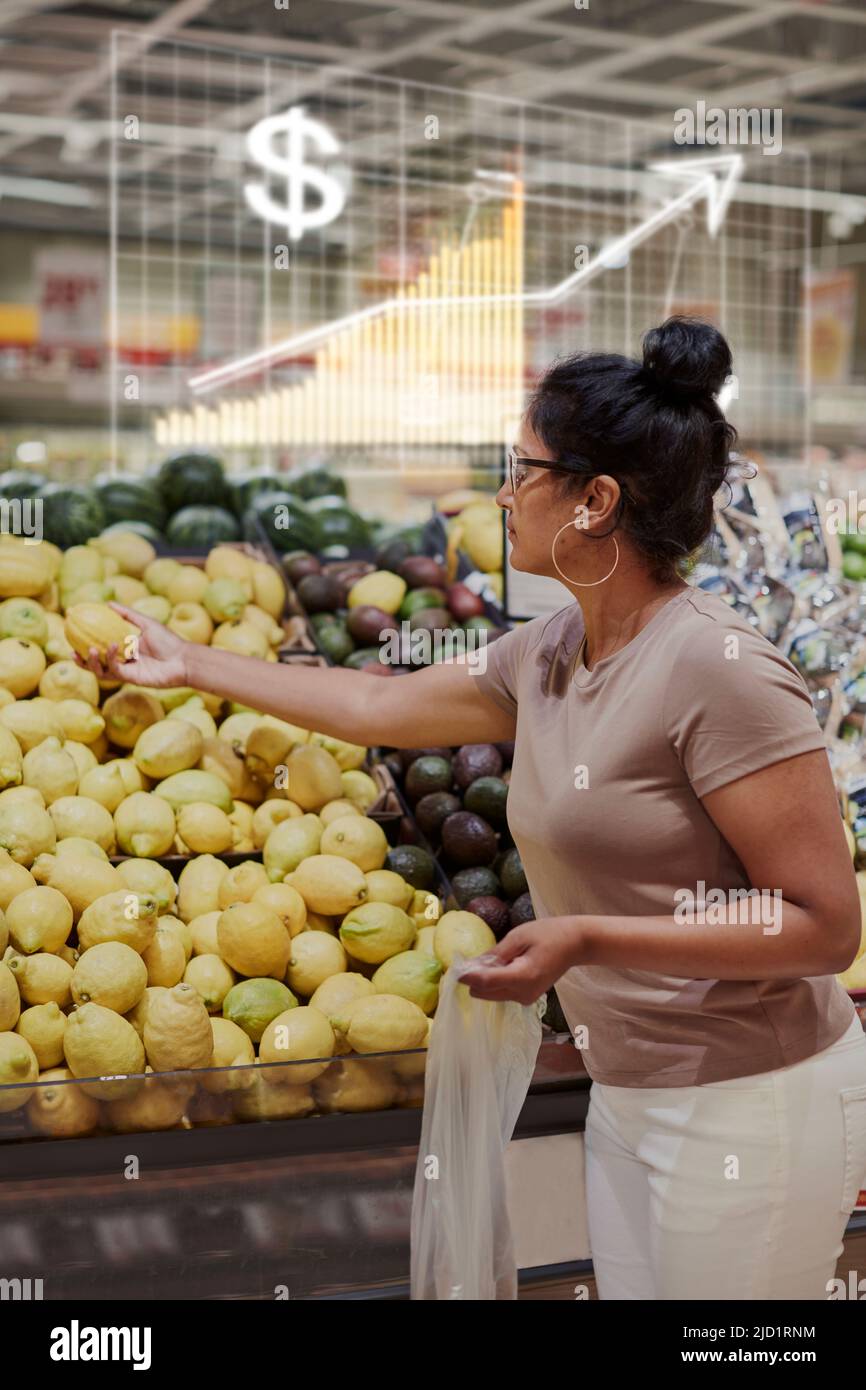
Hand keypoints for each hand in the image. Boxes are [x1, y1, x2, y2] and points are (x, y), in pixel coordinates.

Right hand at [76, 602, 189, 687]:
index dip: (84, 641)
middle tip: (72, 648)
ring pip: (100, 670)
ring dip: (92, 661)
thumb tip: (108, 603)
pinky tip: (112, 647)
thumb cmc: (169, 641)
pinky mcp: (130, 679)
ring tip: (89, 649)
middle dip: (81, 658)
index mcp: (124, 648)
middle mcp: (122, 660)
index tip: (73, 630)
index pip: (100, 646)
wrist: (183, 660)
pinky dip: (111, 659)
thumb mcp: (146, 623)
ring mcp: (125, 671)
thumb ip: (127, 614)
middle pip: (95, 662)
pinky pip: (114, 670)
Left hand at [458, 918, 583, 1003]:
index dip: (467, 976)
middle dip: (474, 979)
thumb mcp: (518, 937)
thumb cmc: (549, 934)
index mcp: (522, 976)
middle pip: (484, 993)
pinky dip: (495, 982)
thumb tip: (470, 966)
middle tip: (471, 959)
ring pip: (490, 995)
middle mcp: (523, 993)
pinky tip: (502, 965)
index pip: (485, 983)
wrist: (575, 944)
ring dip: (484, 981)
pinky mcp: (527, 998)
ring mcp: (526, 998)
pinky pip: (501, 993)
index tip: (454, 968)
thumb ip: (494, 954)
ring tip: (491, 959)